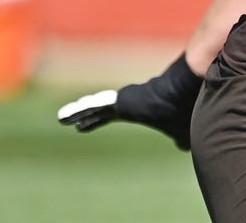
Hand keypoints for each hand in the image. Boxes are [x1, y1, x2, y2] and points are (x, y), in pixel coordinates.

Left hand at [57, 56, 201, 150]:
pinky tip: (66, 116)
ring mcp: (121, 100)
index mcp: (137, 109)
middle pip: (99, 111)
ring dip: (77, 114)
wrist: (183, 99)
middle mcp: (126, 102)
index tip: (83, 126)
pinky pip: (95, 106)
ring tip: (61, 118)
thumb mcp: (179, 130)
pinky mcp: (119, 100)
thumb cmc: (182, 112)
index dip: (97, 121)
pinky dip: (79, 111)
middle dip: (84, 116)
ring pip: (93, 108)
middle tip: (70, 122)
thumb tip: (184, 146)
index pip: (112, 115)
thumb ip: (178, 138)